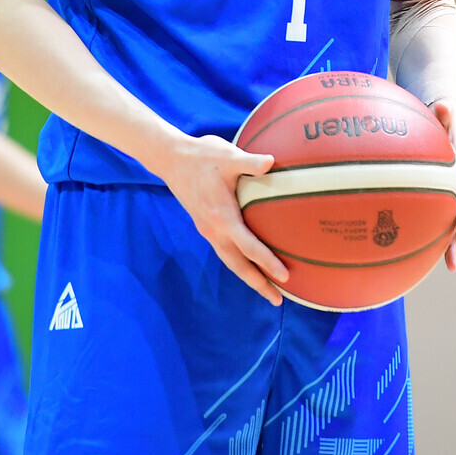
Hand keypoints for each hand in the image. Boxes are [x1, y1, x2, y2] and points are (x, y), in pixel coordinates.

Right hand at [160, 133, 288, 305]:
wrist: (170, 158)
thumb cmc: (202, 155)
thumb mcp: (227, 155)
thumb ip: (250, 162)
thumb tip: (272, 162)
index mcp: (222, 216)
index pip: (248, 246)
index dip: (267, 262)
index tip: (285, 276)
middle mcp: (213, 229)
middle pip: (238, 264)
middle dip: (258, 283)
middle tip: (278, 299)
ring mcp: (207, 229)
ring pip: (229, 260)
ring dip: (248, 276)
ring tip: (266, 288)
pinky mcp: (204, 224)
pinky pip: (224, 250)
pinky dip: (238, 262)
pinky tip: (247, 261)